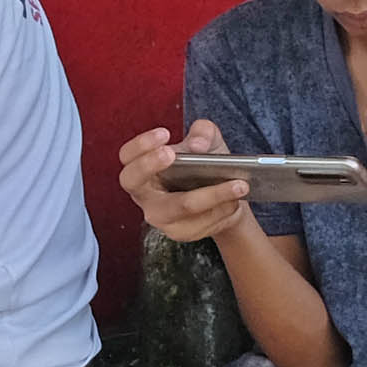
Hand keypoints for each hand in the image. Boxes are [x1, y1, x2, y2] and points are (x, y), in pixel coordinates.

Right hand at [122, 119, 253, 246]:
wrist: (224, 198)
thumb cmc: (205, 165)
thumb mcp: (207, 141)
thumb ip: (203, 132)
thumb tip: (197, 146)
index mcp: (144, 169)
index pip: (127, 157)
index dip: (140, 145)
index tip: (165, 133)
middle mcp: (145, 195)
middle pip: (134, 182)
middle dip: (152, 165)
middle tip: (174, 153)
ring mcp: (160, 217)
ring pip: (180, 206)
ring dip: (212, 194)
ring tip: (239, 184)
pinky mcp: (180, 233)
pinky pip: (200, 223)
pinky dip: (222, 210)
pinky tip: (236, 200)